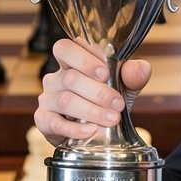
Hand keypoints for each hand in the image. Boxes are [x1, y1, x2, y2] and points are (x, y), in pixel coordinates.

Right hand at [34, 37, 151, 145]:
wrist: (98, 132)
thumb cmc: (107, 100)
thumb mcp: (126, 85)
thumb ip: (134, 74)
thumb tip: (136, 70)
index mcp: (71, 62)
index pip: (65, 49)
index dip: (84, 58)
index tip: (105, 73)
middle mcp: (56, 78)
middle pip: (71, 78)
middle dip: (98, 92)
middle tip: (118, 103)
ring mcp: (48, 99)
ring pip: (65, 100)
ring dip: (92, 110)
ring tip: (112, 119)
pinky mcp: (44, 121)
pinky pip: (55, 123)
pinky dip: (75, 128)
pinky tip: (91, 131)